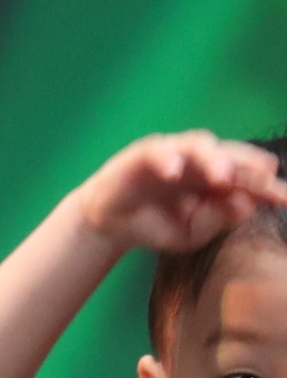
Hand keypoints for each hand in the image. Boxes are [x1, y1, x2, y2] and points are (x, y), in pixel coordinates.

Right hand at [70, 131, 286, 252]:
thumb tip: (245, 205)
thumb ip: (218, 220)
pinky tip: (174, 174)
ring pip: (199, 145)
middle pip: (230, 155)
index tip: (284, 199)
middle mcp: (199, 161)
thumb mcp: (191, 233)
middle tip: (264, 177)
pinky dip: (167, 159)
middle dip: (247, 166)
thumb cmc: (154, 225)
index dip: (266, 186)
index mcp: (216, 180)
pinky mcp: (143, 154)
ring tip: (221, 176)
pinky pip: (158, 152)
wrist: (108, 226)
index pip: (247, 178)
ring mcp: (173, 153)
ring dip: (212, 158)